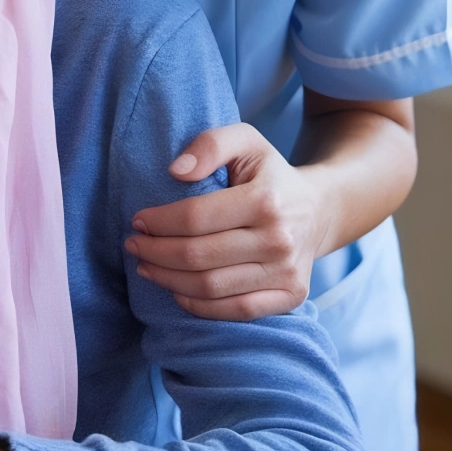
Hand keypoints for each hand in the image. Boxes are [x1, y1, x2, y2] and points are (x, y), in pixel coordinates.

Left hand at [124, 122, 326, 319]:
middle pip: (199, 256)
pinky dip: (199, 306)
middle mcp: (280, 240)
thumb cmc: (269, 173)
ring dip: (168, 280)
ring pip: (212, 287)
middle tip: (133, 244)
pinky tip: (176, 290)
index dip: (159, 221)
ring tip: (145, 266)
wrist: (318, 209)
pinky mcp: (291, 296)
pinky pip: (236, 310)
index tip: (137, 220)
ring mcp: (288, 273)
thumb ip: (210, 144)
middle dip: (156, 252)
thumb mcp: (245, 140)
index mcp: (266, 200)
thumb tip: (175, 171)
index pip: (196, 217)